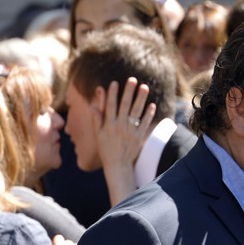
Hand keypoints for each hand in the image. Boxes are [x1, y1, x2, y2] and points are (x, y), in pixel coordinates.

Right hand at [92, 78, 156, 204]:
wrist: (118, 165)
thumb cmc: (106, 148)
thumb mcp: (98, 134)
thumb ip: (97, 119)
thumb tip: (92, 105)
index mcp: (109, 124)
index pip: (110, 106)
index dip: (112, 94)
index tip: (115, 83)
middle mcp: (120, 126)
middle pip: (125, 105)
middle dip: (129, 92)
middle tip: (133, 79)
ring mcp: (130, 131)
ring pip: (136, 112)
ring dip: (141, 99)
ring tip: (145, 87)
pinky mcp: (139, 136)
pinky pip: (145, 123)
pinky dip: (148, 114)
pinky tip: (151, 104)